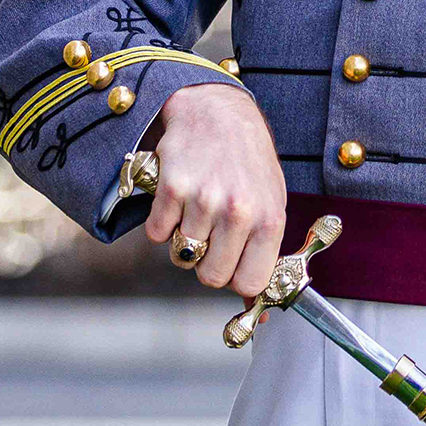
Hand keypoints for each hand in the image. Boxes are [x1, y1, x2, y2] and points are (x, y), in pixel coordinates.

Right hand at [141, 83, 285, 298]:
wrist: (217, 111)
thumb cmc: (247, 162)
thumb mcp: (269, 203)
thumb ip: (263, 253)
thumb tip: (258, 315)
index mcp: (269, 219)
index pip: (250, 283)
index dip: (237, 279)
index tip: (234, 265)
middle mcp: (238, 212)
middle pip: (211, 276)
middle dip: (208, 263)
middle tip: (212, 237)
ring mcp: (204, 200)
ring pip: (182, 255)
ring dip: (185, 239)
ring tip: (198, 208)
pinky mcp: (172, 188)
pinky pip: (156, 233)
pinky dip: (162, 222)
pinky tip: (179, 198)